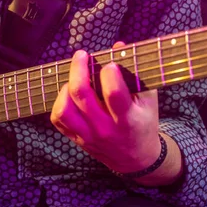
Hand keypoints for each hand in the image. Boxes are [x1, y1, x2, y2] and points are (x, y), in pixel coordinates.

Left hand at [50, 44, 160, 173]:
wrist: (136, 159)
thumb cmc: (143, 123)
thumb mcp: (148, 101)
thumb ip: (135, 74)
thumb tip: (118, 46)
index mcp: (127, 119)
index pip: (114, 94)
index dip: (109, 73)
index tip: (110, 63)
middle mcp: (105, 128)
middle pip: (82, 96)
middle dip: (78, 69)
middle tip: (81, 55)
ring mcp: (88, 135)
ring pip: (64, 110)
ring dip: (65, 88)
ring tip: (74, 78)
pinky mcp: (77, 139)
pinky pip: (58, 120)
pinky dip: (59, 102)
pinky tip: (68, 93)